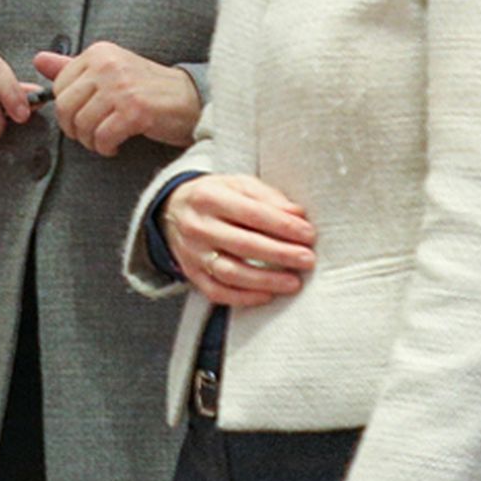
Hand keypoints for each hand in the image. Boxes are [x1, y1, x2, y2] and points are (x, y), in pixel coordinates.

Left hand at [32, 44, 199, 154]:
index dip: (66, 111)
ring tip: (105, 140)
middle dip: (74, 130)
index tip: (81, 119)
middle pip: (65, 108)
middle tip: (91, 135)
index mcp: (99, 53)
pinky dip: (105, 148)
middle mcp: (108, 65)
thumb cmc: (147, 88)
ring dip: (91, 142)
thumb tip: (38, 60)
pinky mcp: (135, 110)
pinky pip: (103, 137)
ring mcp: (121, 87)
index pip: (59, 87)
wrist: (190, 100)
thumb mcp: (109, 71)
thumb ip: (72, 67)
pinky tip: (116, 146)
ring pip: (82, 125)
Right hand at [159, 171, 313, 310]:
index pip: (251, 213)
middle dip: (280, 254)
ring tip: (293, 282)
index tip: (307, 234)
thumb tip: (297, 215)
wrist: (172, 210)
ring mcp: (193, 253)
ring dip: (266, 280)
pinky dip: (244, 297)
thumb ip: (266, 197)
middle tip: (307, 259)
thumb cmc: (213, 195)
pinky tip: (267, 295)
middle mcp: (198, 225)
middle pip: (243, 244)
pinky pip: (218, 292)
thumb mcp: (236, 183)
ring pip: (231, 272)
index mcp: (210, 196)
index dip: (282, 225)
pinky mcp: (192, 274)